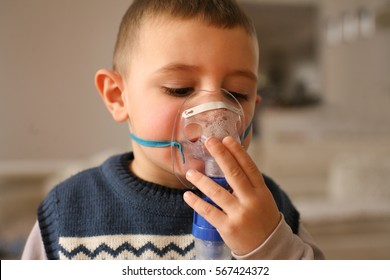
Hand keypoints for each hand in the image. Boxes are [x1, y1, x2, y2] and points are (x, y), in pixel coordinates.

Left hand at [183, 136, 280, 255]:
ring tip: (190, 172)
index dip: (238, 152)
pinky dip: (196, 203)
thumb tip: (229, 164)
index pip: (249, 167)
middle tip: (209, 142)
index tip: (227, 139)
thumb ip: (248, 184)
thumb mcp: (262, 199)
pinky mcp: (228, 227)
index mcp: (261, 191)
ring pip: (218, 192)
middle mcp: (251, 200)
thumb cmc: (262, 219)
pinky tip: (187, 195)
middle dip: (221, 155)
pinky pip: (209, 212)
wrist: (269, 248)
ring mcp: (239, 214)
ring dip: (202, 180)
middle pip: (234, 174)